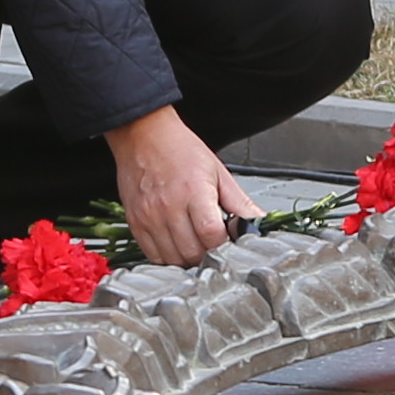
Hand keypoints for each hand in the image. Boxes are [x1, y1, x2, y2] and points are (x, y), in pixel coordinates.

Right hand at [102, 101, 259, 269]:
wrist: (143, 135)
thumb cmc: (179, 149)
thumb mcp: (217, 171)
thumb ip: (239, 201)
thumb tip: (258, 220)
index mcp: (194, 191)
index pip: (211, 234)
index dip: (224, 245)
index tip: (228, 242)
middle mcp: (169, 206)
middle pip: (192, 252)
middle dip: (208, 254)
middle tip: (213, 246)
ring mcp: (150, 217)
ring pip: (173, 258)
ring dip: (188, 259)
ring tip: (196, 245)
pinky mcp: (136, 222)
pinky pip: (153, 255)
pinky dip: (168, 257)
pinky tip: (177, 246)